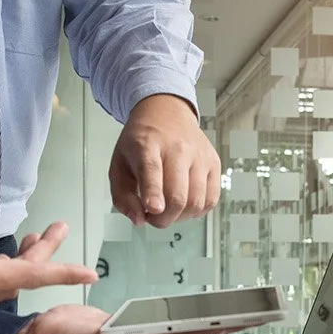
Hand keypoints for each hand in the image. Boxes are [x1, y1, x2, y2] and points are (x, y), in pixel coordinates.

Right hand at [0, 304, 230, 333]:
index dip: (212, 329)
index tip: (240, 322)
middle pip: (189, 332)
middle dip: (221, 325)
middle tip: (253, 315)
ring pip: (179, 327)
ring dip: (207, 321)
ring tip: (236, 313)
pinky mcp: (126, 328)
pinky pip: (160, 322)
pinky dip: (182, 317)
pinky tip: (198, 315)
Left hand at [109, 94, 220, 228]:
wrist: (166, 113)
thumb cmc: (141, 142)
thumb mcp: (119, 165)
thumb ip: (123, 197)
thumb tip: (139, 220)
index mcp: (147, 145)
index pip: (152, 170)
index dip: (153, 193)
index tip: (153, 209)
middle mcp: (178, 148)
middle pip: (177, 196)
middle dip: (163, 219)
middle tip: (153, 217)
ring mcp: (199, 156)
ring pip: (196, 202)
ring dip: (180, 217)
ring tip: (168, 210)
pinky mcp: (214, 163)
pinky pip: (211, 200)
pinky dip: (197, 211)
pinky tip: (184, 205)